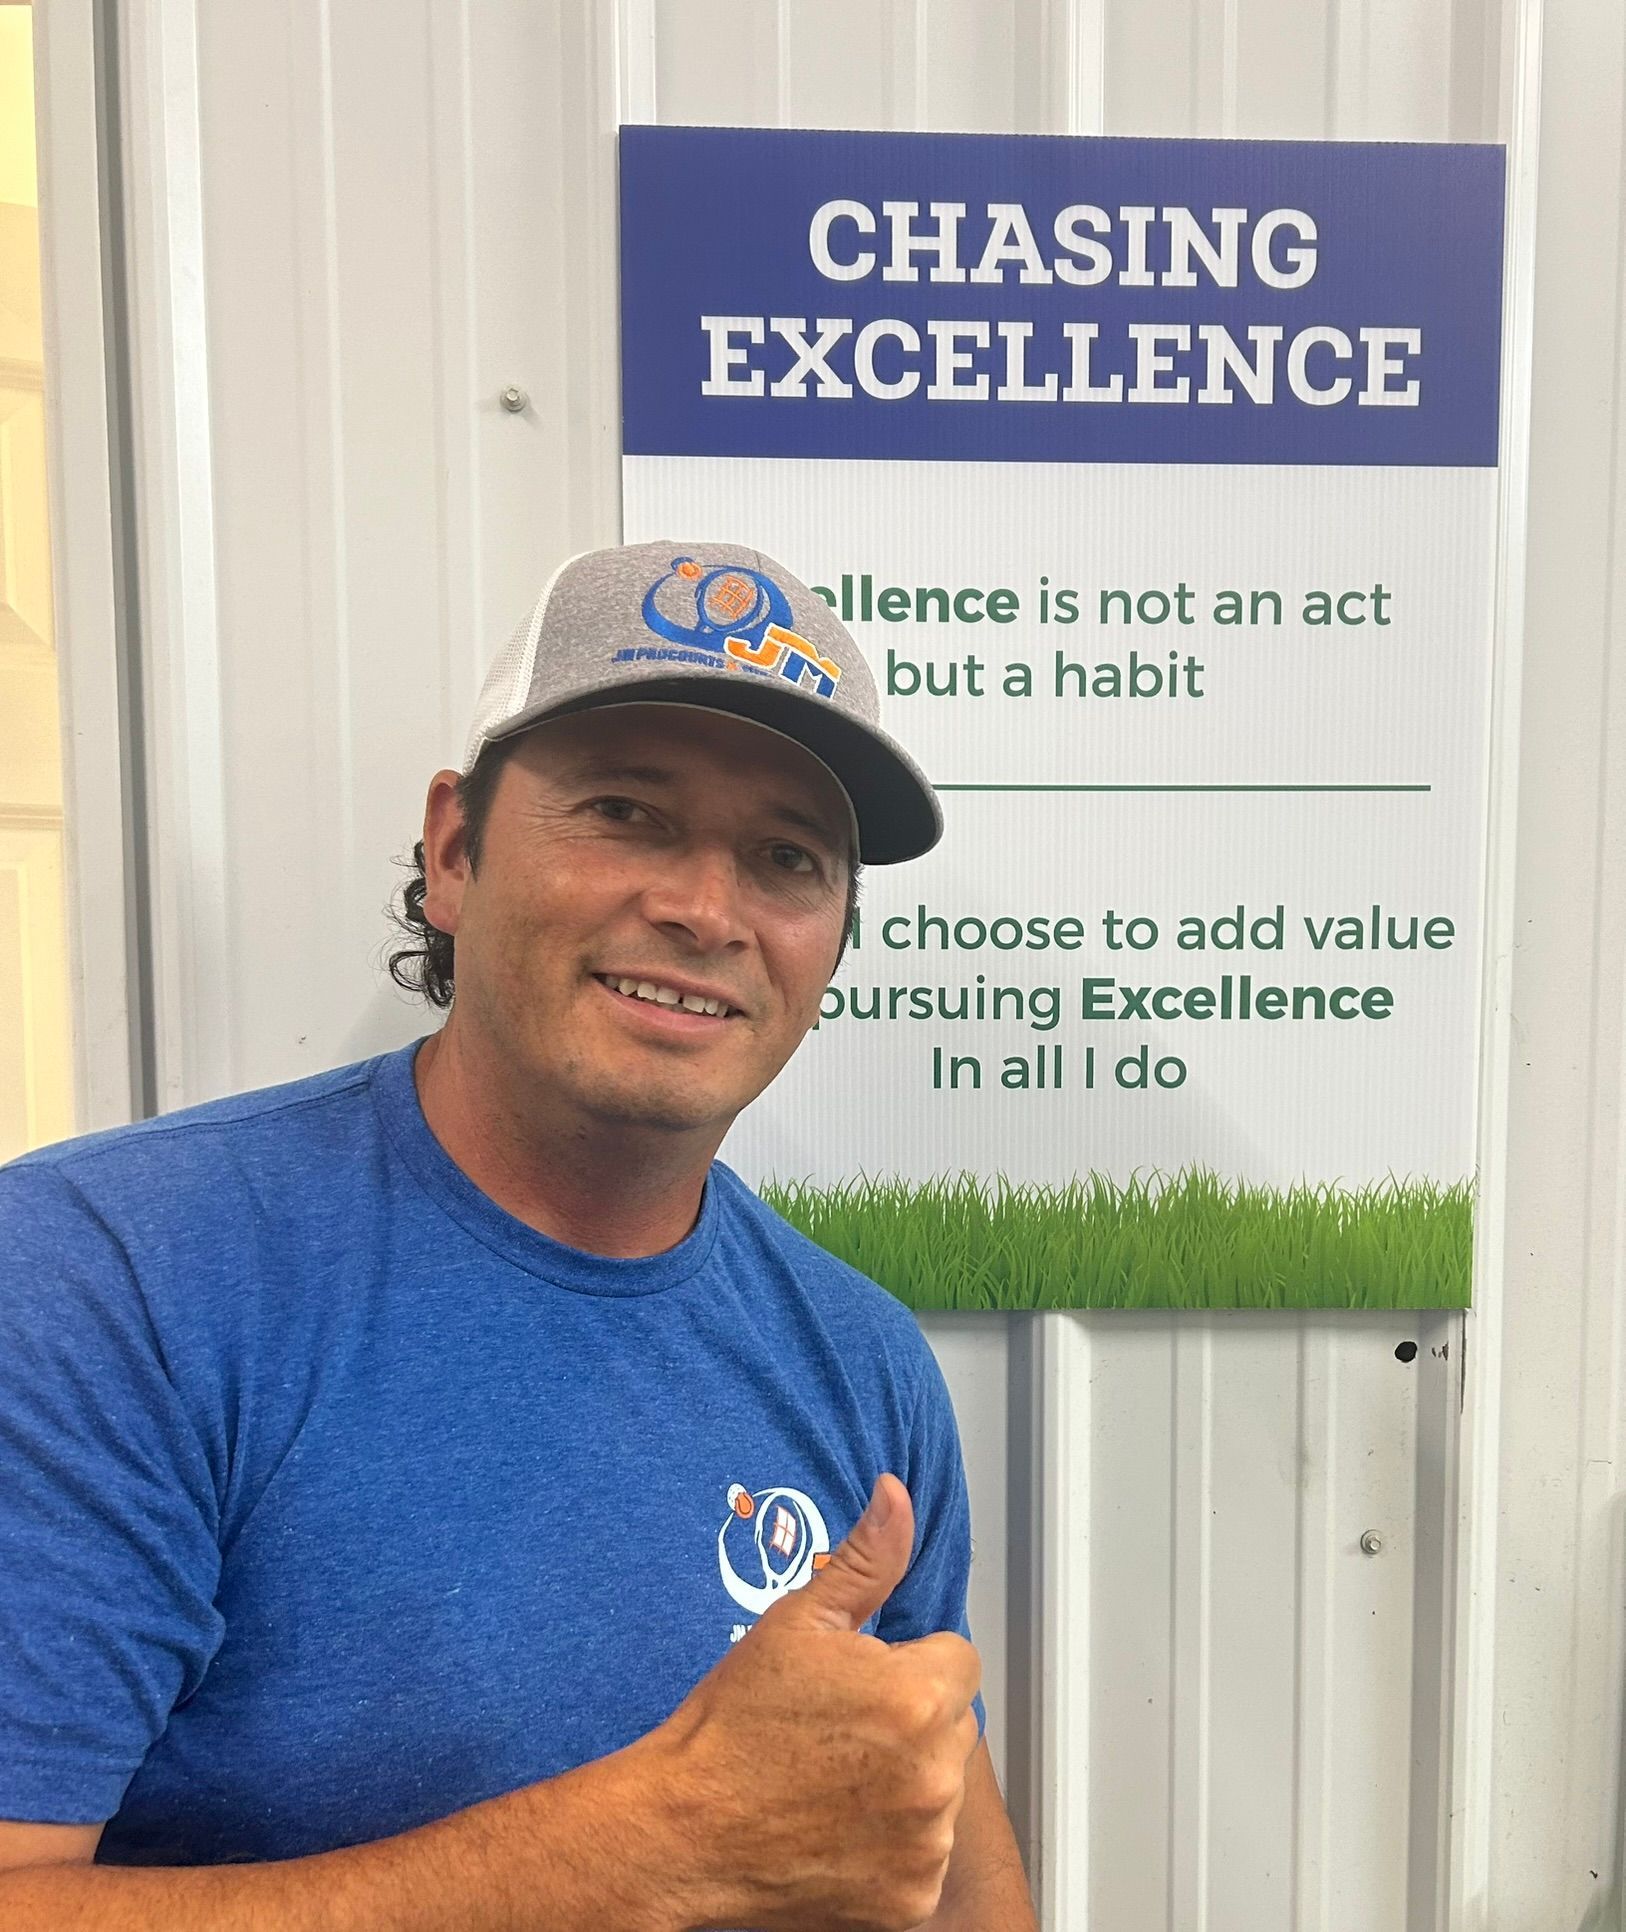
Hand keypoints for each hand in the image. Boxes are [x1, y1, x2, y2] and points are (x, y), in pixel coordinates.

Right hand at [653, 1474, 981, 1931]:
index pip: (958, 1659)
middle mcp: (935, 1776)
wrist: (683, 1829)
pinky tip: (835, 1830)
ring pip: (938, 1791)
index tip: (859, 1680)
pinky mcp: (908, 1902)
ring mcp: (925, 1846)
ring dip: (903, 1784)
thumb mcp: (798, 1622)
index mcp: (917, 1697)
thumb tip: (899, 1496)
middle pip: (951, 1725)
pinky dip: (890, 1848)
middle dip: (910, 1720)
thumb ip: (867, 1560)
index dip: (907, 1661)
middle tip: (837, 1730)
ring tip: (829, 1780)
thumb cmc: (733, 1725)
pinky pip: (922, 1858)